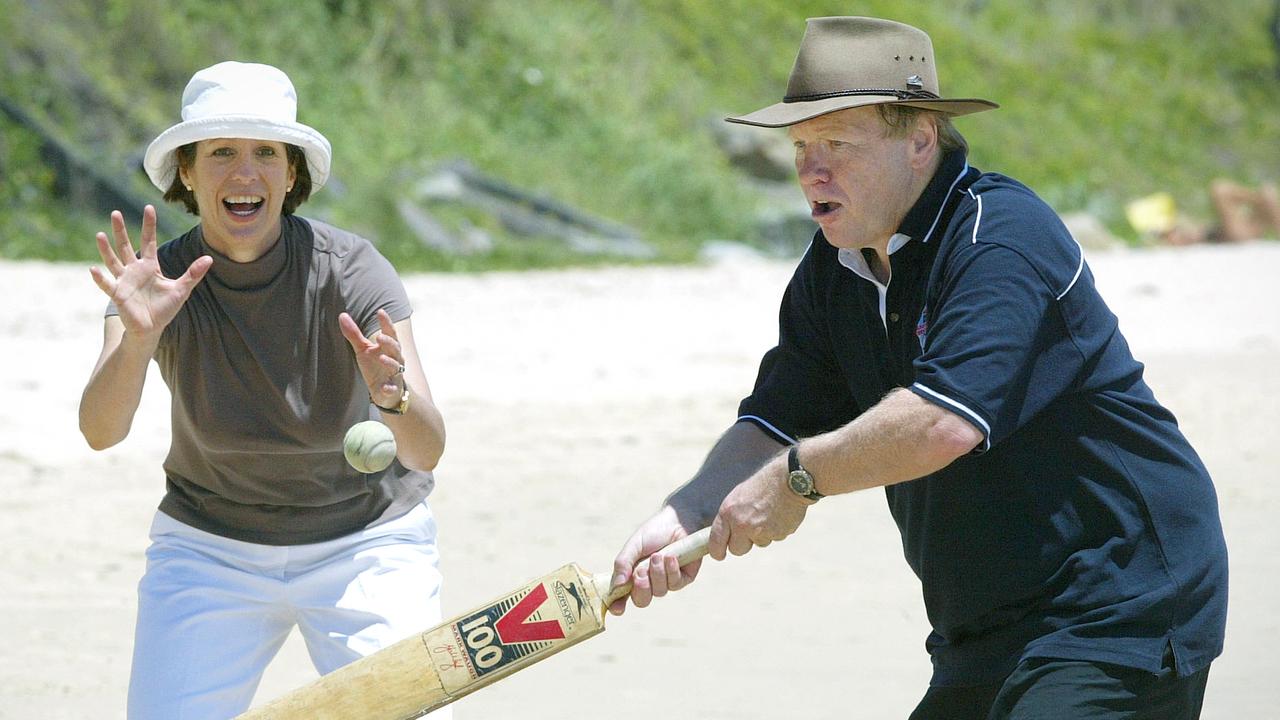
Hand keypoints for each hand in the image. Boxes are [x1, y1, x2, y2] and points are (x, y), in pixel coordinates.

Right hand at [89, 206, 210, 341]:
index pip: (149, 241)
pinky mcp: (118, 294)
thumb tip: (210, 258)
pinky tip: (94, 269)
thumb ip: (193, 274)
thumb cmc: (165, 308)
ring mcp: (124, 281)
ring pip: (113, 261)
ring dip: (106, 249)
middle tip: (115, 213)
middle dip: (121, 231)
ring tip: (100, 235)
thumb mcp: (181, 289)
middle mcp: (134, 270)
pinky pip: (107, 285)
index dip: (149, 225)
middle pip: (126, 246)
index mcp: (150, 266)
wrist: (152, 328)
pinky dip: (100, 278)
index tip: (149, 208)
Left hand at [339, 308, 407, 406]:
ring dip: (389, 362)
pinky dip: (390, 388)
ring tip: (381, 357)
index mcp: (388, 347)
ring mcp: (394, 374)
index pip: (390, 332)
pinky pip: (392, 388)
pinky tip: (385, 387)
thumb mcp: (363, 349)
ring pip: (395, 366)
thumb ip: (354, 334)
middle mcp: (394, 358)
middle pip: (395, 348)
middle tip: (380, 337)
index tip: (380, 312)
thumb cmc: (375, 365)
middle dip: (389, 343)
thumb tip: (342, 315)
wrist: (385, 390)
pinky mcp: (391, 388)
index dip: (386, 322)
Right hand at [608, 506, 703, 615]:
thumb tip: (617, 585)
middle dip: (641, 588)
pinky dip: (671, 570)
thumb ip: (623, 563)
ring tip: (657, 556)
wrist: (678, 521)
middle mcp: (649, 582)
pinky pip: (675, 584)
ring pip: (659, 591)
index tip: (617, 609)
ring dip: (657, 573)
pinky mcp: (683, 579)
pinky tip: (671, 557)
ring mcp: (666, 582)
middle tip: (640, 572)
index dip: (618, 605)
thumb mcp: (634, 545)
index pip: (623, 596)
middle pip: (642, 600)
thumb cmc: (654, 532)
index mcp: (633, 575)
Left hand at [708, 454, 808, 559]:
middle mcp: (742, 524)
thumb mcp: (738, 496)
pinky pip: (774, 538)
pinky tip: (779, 514)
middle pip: (737, 549)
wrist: (789, 479)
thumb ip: (731, 517)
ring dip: (762, 535)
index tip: (720, 555)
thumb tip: (726, 535)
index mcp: (728, 512)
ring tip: (768, 513)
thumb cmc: (763, 484)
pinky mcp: (777, 534)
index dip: (717, 551)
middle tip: (750, 530)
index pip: (716, 542)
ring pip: (758, 544)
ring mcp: (760, 531)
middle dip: (743, 543)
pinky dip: (776, 530)